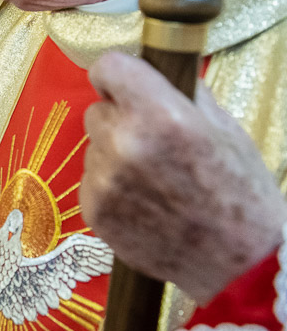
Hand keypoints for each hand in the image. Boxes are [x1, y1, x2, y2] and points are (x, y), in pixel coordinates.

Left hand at [82, 52, 286, 304]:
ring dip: (114, 154)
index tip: (123, 85)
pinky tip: (143, 202)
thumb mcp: (223, 128)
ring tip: (154, 180)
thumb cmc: (238, 193)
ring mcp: (105, 178)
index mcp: (162, 115)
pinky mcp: (93, 208)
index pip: (107, 66)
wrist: (238, 264)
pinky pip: (91, 178)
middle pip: (98, 109)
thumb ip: (180, 92)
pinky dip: (109, 185)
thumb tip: (151, 67)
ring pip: (94, 145)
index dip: (116, 75)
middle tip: (153, 143)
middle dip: (120, 119)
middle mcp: (126, 143)